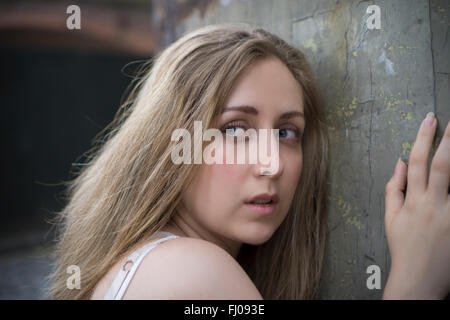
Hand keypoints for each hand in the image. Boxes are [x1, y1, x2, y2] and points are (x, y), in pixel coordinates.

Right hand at [383, 112, 449, 299]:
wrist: (419, 279)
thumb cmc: (404, 248)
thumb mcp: (391, 218)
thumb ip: (393, 189)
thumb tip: (400, 164)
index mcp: (413, 200)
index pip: (417, 161)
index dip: (423, 138)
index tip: (430, 120)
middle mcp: (433, 204)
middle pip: (442, 165)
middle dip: (448, 140)